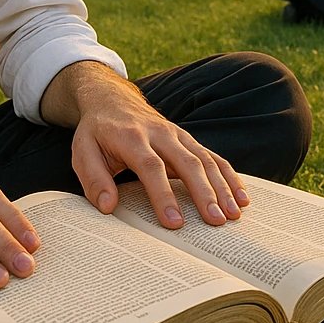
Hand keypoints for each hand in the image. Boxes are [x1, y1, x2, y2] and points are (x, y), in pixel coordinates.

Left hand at [46, 63, 247, 229]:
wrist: (112, 99)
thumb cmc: (96, 131)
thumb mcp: (82, 151)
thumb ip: (93, 178)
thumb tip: (108, 207)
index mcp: (131, 137)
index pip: (151, 166)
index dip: (164, 195)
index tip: (175, 223)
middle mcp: (159, 133)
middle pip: (186, 162)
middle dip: (203, 193)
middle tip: (216, 222)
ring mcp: (177, 135)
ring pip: (204, 159)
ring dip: (222, 186)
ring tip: (234, 214)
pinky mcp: (187, 139)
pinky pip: (212, 156)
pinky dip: (229, 175)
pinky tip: (241, 197)